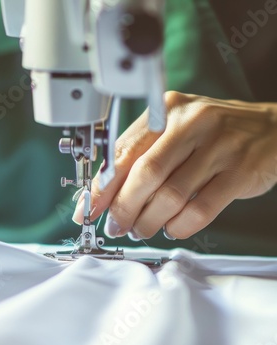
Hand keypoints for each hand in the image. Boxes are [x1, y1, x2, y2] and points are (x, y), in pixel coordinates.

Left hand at [72, 91, 276, 240]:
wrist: (271, 130)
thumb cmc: (214, 134)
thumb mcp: (175, 131)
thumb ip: (141, 156)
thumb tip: (104, 193)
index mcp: (168, 110)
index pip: (125, 150)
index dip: (103, 186)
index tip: (89, 209)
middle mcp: (193, 122)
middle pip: (145, 174)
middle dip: (124, 208)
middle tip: (117, 226)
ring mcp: (219, 146)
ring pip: (171, 195)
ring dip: (150, 221)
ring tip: (143, 230)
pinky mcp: (239, 171)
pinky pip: (201, 209)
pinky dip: (180, 226)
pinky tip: (173, 227)